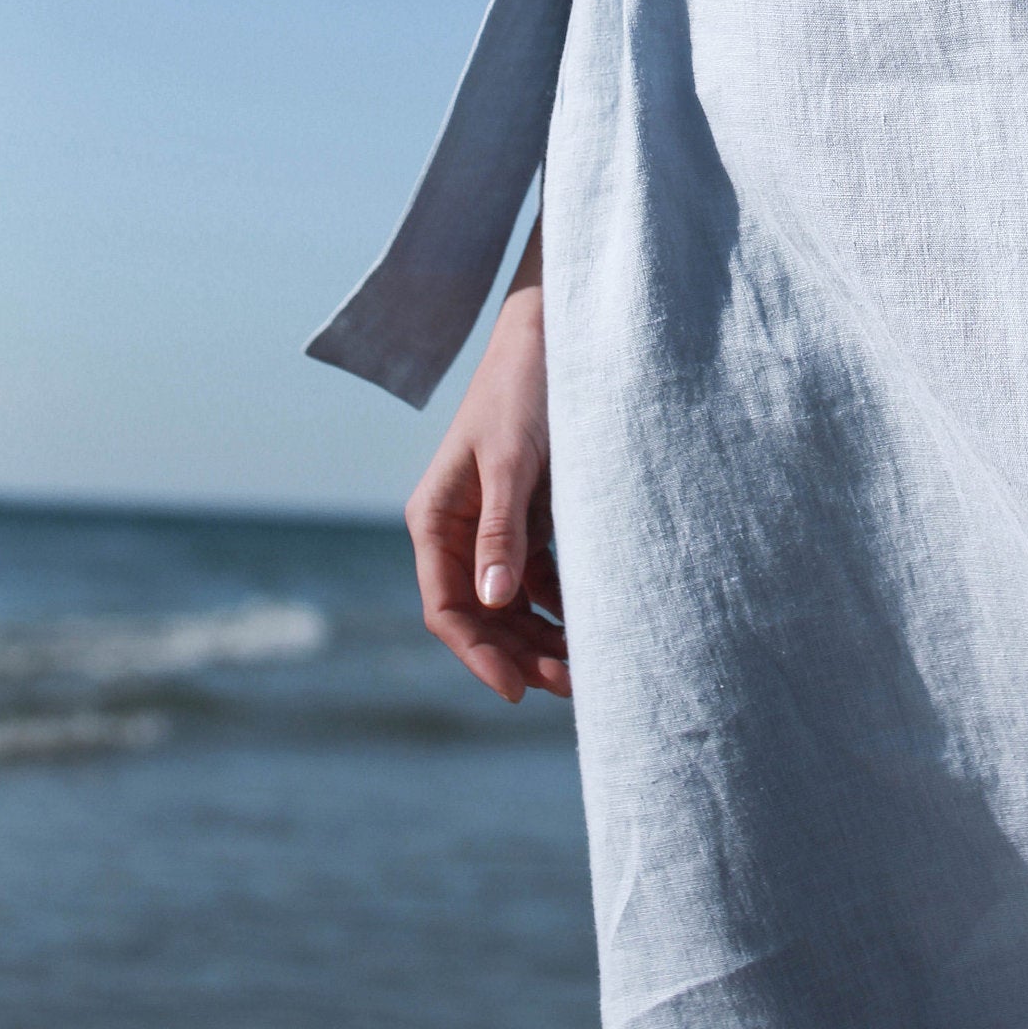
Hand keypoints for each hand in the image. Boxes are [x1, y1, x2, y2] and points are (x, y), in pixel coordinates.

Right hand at [405, 275, 570, 700]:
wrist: (554, 338)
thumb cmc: (522, 392)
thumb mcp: (510, 462)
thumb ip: (502, 530)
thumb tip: (496, 602)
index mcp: (435, 519)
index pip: (446, 607)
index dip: (478, 654)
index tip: (517, 690)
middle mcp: (458, 530)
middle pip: (481, 614)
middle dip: (519, 653)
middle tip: (570, 685)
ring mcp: (493, 526)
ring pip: (511, 603)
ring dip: (541, 636)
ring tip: (586, 666)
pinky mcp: (528, 517)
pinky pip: (539, 577)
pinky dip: (561, 603)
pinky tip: (592, 622)